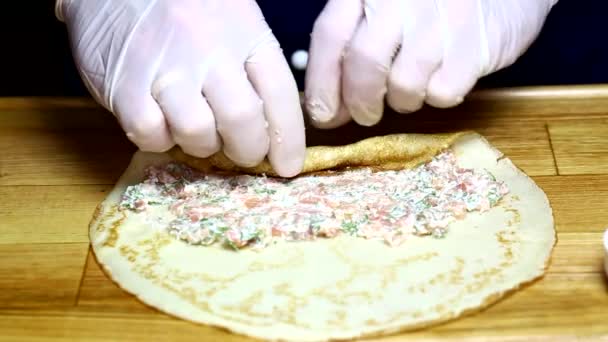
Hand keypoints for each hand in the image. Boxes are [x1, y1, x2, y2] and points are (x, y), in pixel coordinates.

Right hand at [56, 0, 304, 176]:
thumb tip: (269, 125)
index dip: (288, 138)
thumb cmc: (182, 5)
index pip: (280, 94)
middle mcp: (209, 49)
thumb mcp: (231, 19)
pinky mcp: (124, 85)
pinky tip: (159, 121)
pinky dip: (159, 140)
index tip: (288, 165)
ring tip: (195, 129)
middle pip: (243, 119)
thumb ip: (251, 67)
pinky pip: (151, 134)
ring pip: (198, 132)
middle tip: (242, 153)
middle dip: (247, 149)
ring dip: (201, 145)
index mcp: (245, 30)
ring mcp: (165, 67)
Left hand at [304, 0, 557, 127]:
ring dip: (402, 99)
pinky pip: (442, 92)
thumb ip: (352, 46)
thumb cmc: (433, 2)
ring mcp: (442, 18)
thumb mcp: (384, 7)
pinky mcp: (477, 43)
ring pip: (403, 84)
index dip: (321, 84)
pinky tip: (444, 77)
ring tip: (412, 86)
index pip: (331, 36)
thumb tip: (327, 109)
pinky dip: (438, 95)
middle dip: (360, 102)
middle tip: (366, 114)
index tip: (321, 115)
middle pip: (363, 63)